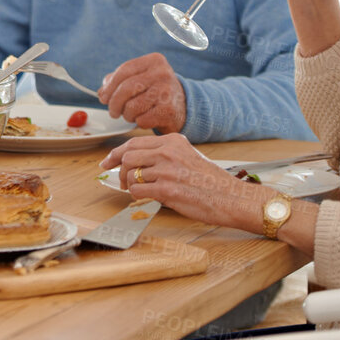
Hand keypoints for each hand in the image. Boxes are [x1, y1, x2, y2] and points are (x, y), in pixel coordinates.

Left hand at [97, 53, 186, 133]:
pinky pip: (142, 119)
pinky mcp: (169, 110)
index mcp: (153, 61)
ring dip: (127, 115)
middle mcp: (162, 73)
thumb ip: (118, 81)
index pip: (124, 70)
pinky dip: (139, 122)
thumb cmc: (155, 91)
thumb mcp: (140, 79)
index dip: (110, 86)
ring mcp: (167, 92)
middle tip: (113, 112)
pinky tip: (145, 118)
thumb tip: (102, 92)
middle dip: (114, 103)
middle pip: (126, 88)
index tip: (103, 98)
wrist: (182, 106)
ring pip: (132, 106)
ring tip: (131, 114)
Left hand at [98, 133, 266, 230]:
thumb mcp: (187, 157)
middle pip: (127, 156)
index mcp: (173, 141)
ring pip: (130, 174)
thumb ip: (164, 155)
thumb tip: (136, 162)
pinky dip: (136, 196)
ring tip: (139, 191)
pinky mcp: (167, 189)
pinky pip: (137, 191)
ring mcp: (167, 170)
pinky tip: (147, 198)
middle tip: (119, 181)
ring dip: (129, 185)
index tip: (107, 162)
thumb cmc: (211, 182)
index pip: (133, 142)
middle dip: (118, 170)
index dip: (116, 153)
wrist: (232, 197)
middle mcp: (168, 152)